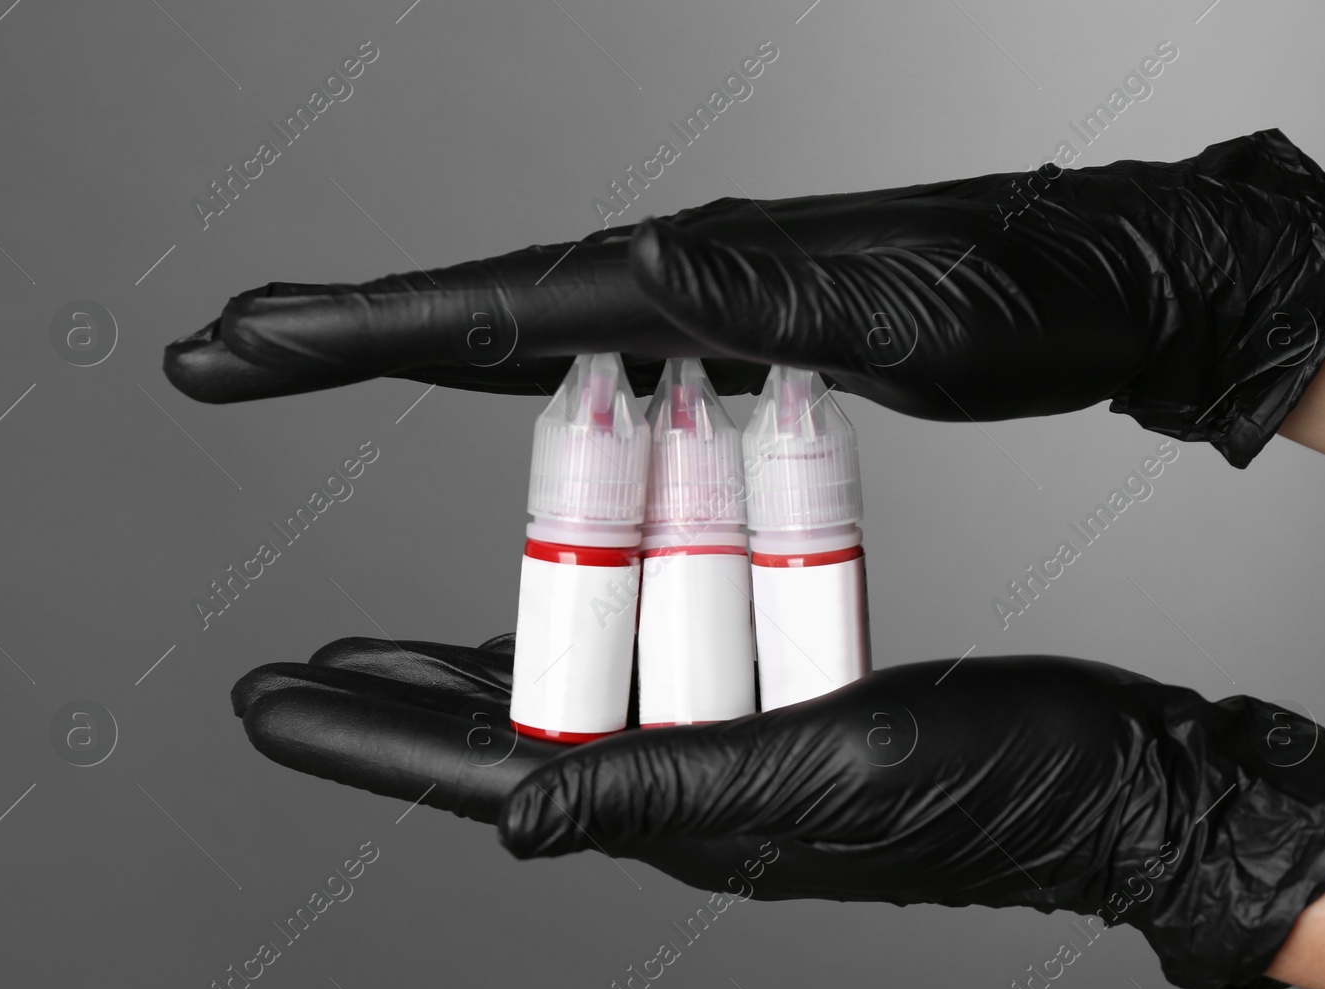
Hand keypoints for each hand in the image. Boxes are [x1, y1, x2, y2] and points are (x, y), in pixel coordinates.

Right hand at [166, 128, 1324, 467]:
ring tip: (311, 354)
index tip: (243, 343)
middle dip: (340, 331)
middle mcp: (679, 278)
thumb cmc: (1019, 300)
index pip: (491, 309)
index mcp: (691, 279)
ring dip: (410, 344)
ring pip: (526, 328)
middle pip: (476, 309)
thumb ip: (764, 294)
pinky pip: (601, 357)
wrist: (1103, 277)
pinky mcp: (737, 331)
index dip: (357, 334)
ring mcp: (704, 302)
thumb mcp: (897, 309)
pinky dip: (520, 369)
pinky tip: (500, 388)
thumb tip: (632, 264)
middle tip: (222, 348)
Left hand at [231, 632, 1324, 988]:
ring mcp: (739, 754)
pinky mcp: (787, 712)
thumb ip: (664, 793)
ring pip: (572, 696)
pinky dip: (597, 626)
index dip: (370, 738)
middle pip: (509, 738)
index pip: (488, 774)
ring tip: (386, 648)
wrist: (1117, 781)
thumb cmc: (994, 787)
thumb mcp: (823, 776)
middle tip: (302, 672)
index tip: (267, 704)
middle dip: (398, 707)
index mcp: (691, 812)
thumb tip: (509, 821)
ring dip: (480, 663)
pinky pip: (656, 665)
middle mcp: (697, 788)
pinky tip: (561, 605)